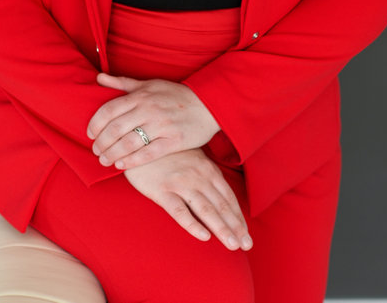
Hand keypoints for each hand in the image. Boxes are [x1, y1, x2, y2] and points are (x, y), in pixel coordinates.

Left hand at [87, 74, 220, 168]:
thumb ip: (123, 83)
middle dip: (101, 143)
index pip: (109, 110)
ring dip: (112, 154)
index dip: (95, 124)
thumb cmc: (175, 94)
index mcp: (141, 95)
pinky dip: (131, 161)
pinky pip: (147, 154)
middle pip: (115, 129)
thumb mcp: (150, 84)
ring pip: (128, 143)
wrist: (207, 104)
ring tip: (104, 161)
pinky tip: (121, 165)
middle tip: (95, 151)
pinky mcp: (173, 141)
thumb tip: (98, 78)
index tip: (90, 134)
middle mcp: (149, 109)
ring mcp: (161, 126)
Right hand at [123, 148, 252, 250]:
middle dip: (235, 227)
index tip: (246, 235)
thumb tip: (222, 195)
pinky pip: (179, 210)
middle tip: (247, 246)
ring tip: (232, 246)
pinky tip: (203, 236)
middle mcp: (197, 176)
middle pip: (220, 205)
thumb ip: (207, 175)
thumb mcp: (193, 159)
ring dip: (221, 228)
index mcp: (207, 169)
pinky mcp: (162, 190)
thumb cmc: (168, 153)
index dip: (238, 217)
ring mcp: (180, 183)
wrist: (139, 141)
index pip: (228, 197)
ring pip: (205, 210)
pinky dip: (192, 224)